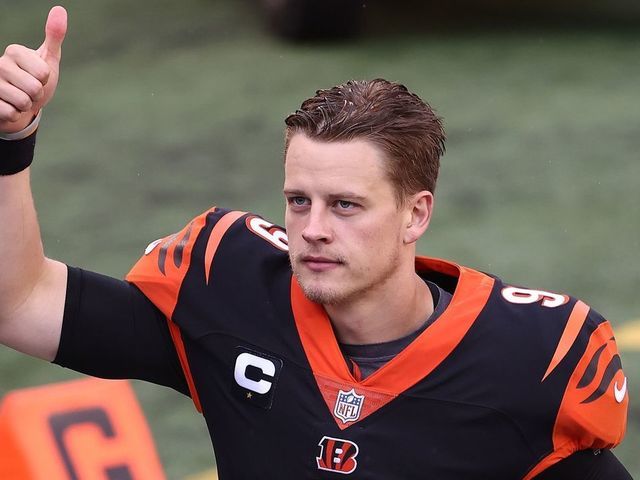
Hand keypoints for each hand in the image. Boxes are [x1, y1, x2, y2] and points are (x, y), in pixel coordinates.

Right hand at [0, 6, 66, 133]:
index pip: (43, 72)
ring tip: (20, 98)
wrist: (23, 105)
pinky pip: (10, 113)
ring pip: (22, 102)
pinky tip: (10, 107)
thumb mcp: (48, 59)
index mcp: (15, 51)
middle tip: (30, 91)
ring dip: (26, 105)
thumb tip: (60, 10)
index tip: (39, 77)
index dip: (45, 80)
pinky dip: (15, 115)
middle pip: (34, 88)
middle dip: (37, 95)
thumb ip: (54, 36)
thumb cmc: (36, 80)